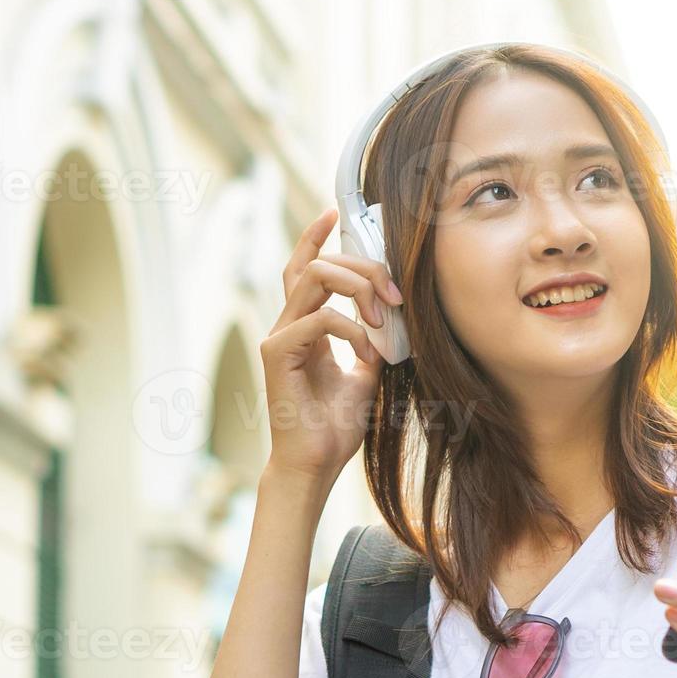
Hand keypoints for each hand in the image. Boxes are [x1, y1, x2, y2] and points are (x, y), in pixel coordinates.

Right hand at [260, 206, 403, 481]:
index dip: (315, 236)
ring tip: (384, 317)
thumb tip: (398, 319)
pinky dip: (353, 330)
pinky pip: (320, 320)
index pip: (305, 268)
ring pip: (314, 279)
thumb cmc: (335, 426)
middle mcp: (288, 325)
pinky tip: (370, 355)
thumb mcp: (366, 375)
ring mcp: (279, 337)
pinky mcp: (278, 354)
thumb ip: (374, 342)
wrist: (316, 465)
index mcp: (305, 326)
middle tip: (395, 294)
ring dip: (358, 288)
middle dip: (362, 266)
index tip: (334, 212)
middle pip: (318, 265)